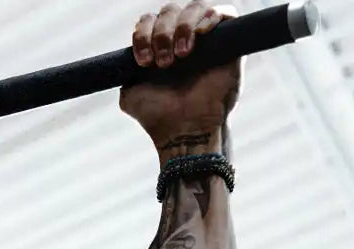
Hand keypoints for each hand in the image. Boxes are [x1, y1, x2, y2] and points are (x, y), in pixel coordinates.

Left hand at [120, 3, 240, 159]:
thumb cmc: (159, 115)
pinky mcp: (229, 42)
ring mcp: (206, 39)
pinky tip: (202, 34)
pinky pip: (225, 11)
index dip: (143, 34)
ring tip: (181, 55)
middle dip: (162, 33)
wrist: (184, 130)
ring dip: (183, 27)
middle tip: (163, 62)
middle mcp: (181, 38)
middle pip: (170, 10)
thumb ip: (126, 74)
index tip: (144, 61)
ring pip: (194, 7)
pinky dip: (212, 16)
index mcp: (158, 47)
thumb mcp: (131, 95)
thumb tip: (124, 63)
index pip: (148, 21)